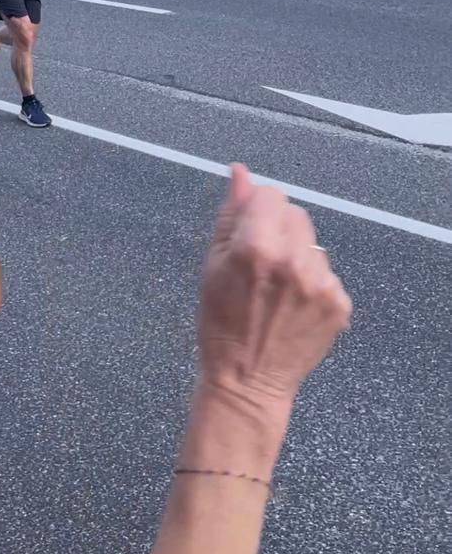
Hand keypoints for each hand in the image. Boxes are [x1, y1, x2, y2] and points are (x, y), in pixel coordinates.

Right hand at [197, 163, 351, 414]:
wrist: (248, 382)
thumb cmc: (219, 324)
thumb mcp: (212, 265)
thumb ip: (231, 213)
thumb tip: (240, 171)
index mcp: (257, 246)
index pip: (271, 195)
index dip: (255, 213)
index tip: (247, 239)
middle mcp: (294, 260)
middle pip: (296, 215)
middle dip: (278, 231)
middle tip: (261, 267)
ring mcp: (322, 284)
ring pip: (313, 244)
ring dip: (298, 257)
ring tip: (278, 292)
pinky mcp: (340, 304)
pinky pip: (328, 274)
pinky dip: (313, 284)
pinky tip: (295, 307)